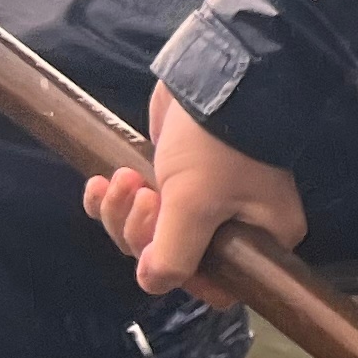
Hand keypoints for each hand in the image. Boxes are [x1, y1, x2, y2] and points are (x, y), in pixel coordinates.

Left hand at [81, 84, 305, 305]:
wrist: (212, 74)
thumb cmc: (217, 144)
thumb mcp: (195, 205)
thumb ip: (173, 255)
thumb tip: (152, 282)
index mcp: (259, 239)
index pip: (213, 283)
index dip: (176, 272)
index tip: (157, 247)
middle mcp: (236, 225)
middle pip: (173, 256)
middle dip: (142, 230)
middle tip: (144, 196)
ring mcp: (205, 200)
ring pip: (149, 231)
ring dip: (122, 210)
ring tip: (122, 178)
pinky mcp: (175, 176)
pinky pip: (136, 205)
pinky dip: (111, 199)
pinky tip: (98, 182)